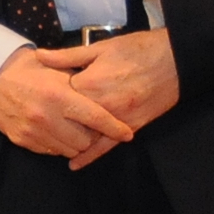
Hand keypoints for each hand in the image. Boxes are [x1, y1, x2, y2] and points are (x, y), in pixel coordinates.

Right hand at [0, 46, 137, 164]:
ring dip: (76, 143)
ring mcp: (33, 131)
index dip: (114, 128)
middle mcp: (46, 116)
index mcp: (59, 96)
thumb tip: (109, 98)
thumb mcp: (58, 69)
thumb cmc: (32, 71)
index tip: (127, 133)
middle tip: (91, 127)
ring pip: (69, 150)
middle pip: (85, 140)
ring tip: (73, 129)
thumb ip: (82, 84)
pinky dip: (58, 144)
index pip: (96, 118)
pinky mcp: (23, 140)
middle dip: (93, 136)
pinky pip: (51, 151)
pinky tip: (56, 131)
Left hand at [54, 29, 178, 160]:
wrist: (176, 59)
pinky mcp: (132, 127)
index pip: (58, 96)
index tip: (42, 93)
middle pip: (69, 119)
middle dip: (55, 119)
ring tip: (52, 140)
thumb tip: (38, 56)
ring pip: (85, 135)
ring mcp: (117, 119)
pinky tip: (74, 165)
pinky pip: (107, 146)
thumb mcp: (99, 48)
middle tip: (42, 118)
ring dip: (69, 138)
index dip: (49, 95)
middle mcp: (101, 105)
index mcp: (89, 83)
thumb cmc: (136, 49)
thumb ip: (67, 56)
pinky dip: (90, 156)